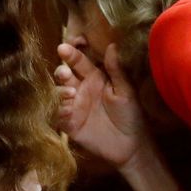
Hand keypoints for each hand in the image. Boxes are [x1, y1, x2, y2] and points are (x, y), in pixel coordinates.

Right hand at [54, 42, 147, 168]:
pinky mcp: (69, 124)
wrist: (131, 144)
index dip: (71, 54)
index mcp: (94, 77)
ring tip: (70, 92)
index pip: (79, 62)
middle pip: (64, 76)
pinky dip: (60, 111)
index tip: (64, 47)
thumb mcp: (126, 91)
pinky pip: (59, 115)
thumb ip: (116, 70)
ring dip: (60, 91)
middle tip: (64, 72)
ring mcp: (73, 106)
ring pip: (59, 94)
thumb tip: (112, 45)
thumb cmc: (131, 114)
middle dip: (61, 71)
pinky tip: (67, 109)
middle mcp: (80, 89)